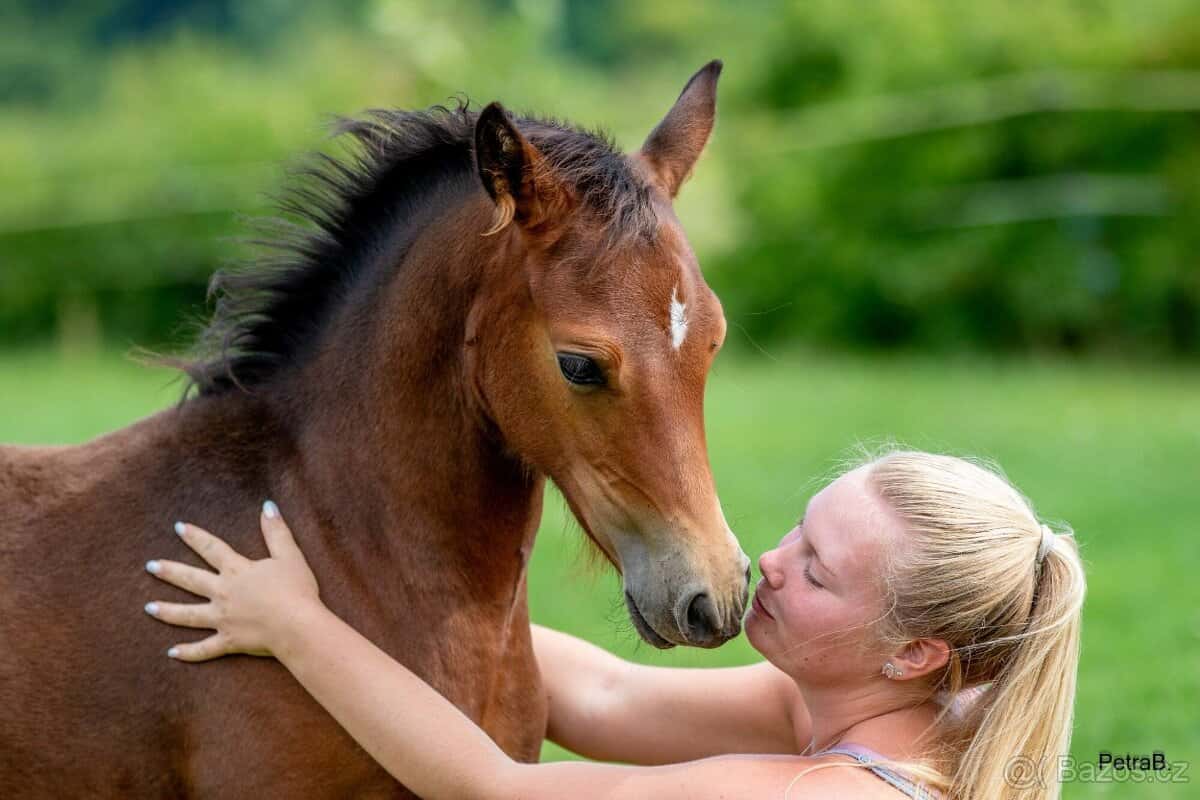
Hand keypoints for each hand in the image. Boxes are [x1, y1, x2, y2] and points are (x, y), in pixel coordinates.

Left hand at [144, 500, 320, 661]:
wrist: (296, 625)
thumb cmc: (296, 590)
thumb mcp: (289, 555)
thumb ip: (276, 532)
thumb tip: (268, 506)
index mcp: (237, 571)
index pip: (212, 549)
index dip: (195, 537)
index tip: (178, 527)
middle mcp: (223, 593)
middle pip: (191, 580)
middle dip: (169, 571)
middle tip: (150, 566)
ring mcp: (223, 618)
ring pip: (188, 615)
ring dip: (167, 611)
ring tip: (148, 608)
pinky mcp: (228, 641)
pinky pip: (204, 648)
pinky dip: (188, 652)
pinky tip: (172, 653)